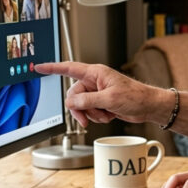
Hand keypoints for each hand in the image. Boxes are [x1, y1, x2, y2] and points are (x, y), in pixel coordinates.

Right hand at [35, 61, 167, 126]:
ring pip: (81, 106)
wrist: (148, 107)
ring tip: (107, 114)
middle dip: (79, 109)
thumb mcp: (109, 99)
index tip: (38, 67)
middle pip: (74, 95)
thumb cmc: (135, 97)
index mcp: (95, 73)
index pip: (69, 68)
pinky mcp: (102, 103)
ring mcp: (98, 93)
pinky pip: (90, 112)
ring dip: (92, 114)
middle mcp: (95, 82)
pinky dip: (98, 117)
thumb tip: (71, 102)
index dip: (52, 68)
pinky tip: (110, 115)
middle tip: (86, 119)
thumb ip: (87, 100)